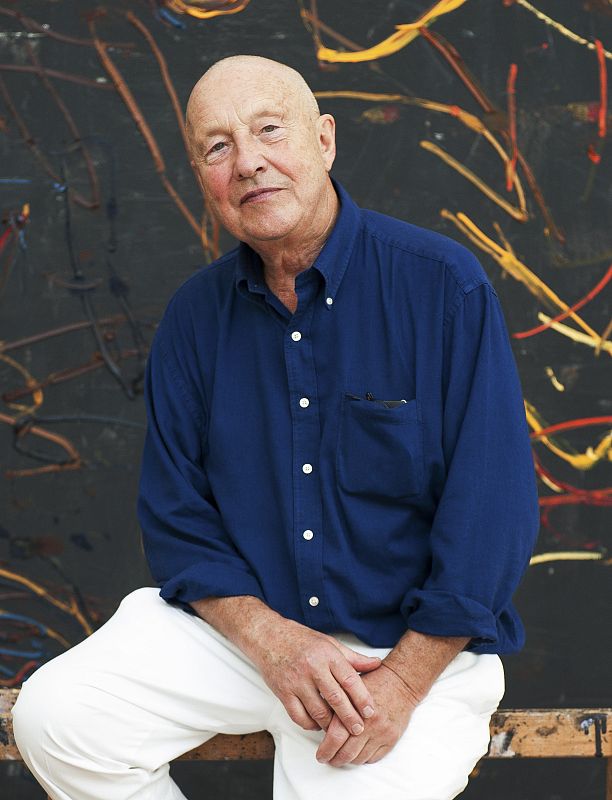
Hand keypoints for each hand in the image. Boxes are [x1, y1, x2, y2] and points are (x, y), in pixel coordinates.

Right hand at [250, 619, 380, 733]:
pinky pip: (299, 716)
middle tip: (359, 729)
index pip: (349, 680)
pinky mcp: (283, 692)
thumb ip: (353, 658)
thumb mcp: (329, 643)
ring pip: (318, 711)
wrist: (268, 636)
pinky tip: (318, 724)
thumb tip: (376, 664)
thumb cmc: (301, 640)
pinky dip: (311, 724)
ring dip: (330, 725)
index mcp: (326, 654)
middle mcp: (312, 668)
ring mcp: (296, 681)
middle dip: (350, 718)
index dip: (362, 698)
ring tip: (340, 730)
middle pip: (336, 699)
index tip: (371, 712)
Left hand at [315, 662, 420, 765]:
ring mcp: (381, 732)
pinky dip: (363, 758)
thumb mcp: (350, 685)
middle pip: (346, 752)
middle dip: (334, 759)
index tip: (321, 754)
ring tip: (341, 756)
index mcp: (354, 708)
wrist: (402, 682)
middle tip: (328, 758)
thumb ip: (336, 702)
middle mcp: (368, 723)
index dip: (325, 750)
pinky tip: (358, 752)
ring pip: (359, 758)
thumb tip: (319, 721)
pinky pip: (374, 758)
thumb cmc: (375, 680)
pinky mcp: (392, 738)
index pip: (335, 737)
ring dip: (348, 760)